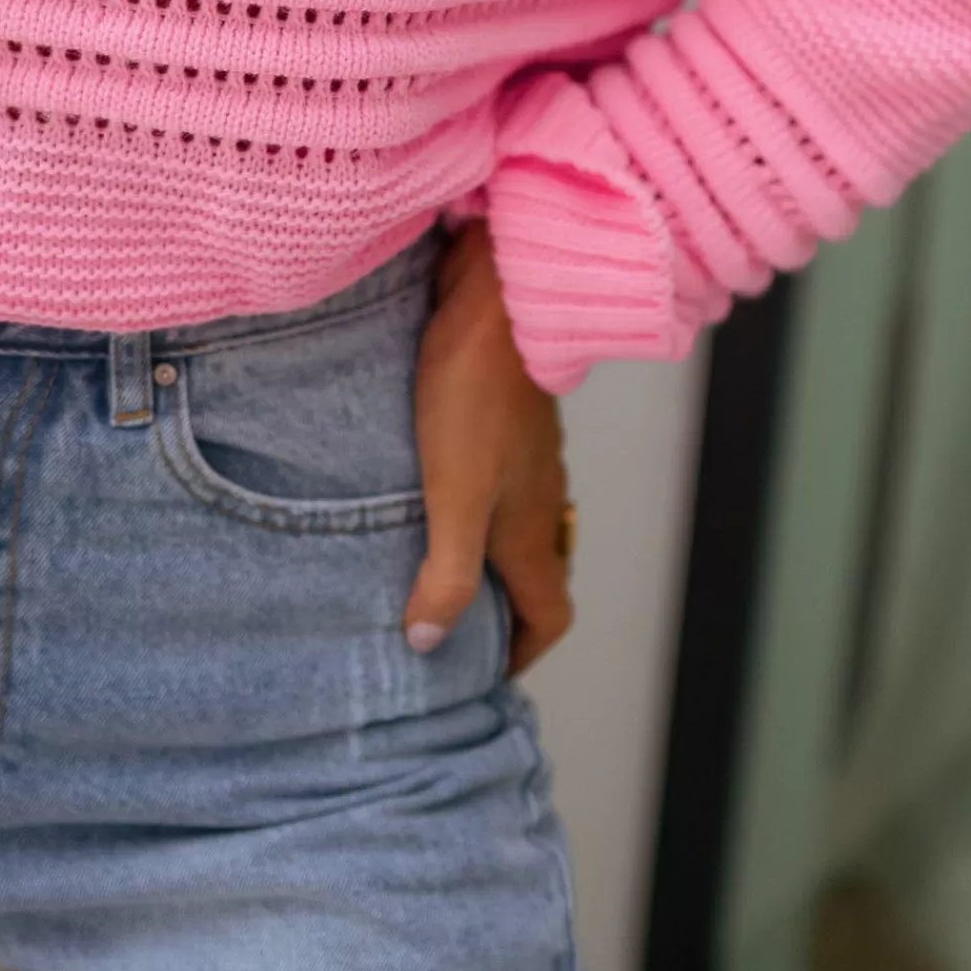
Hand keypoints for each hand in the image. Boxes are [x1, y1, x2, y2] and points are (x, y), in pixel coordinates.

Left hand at [405, 221, 573, 678]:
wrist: (495, 296)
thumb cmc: (476, 394)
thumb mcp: (454, 494)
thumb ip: (445, 572)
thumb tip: (428, 642)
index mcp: (530, 527)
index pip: (551, 613)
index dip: (523, 653)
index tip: (486, 674)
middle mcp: (538, 494)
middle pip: (534, 572)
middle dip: (500, 609)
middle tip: (449, 626)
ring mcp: (525, 453)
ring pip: (513, 522)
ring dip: (480, 552)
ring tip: (423, 562)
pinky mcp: (503, 415)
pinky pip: (493, 477)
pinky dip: (468, 501)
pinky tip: (418, 486)